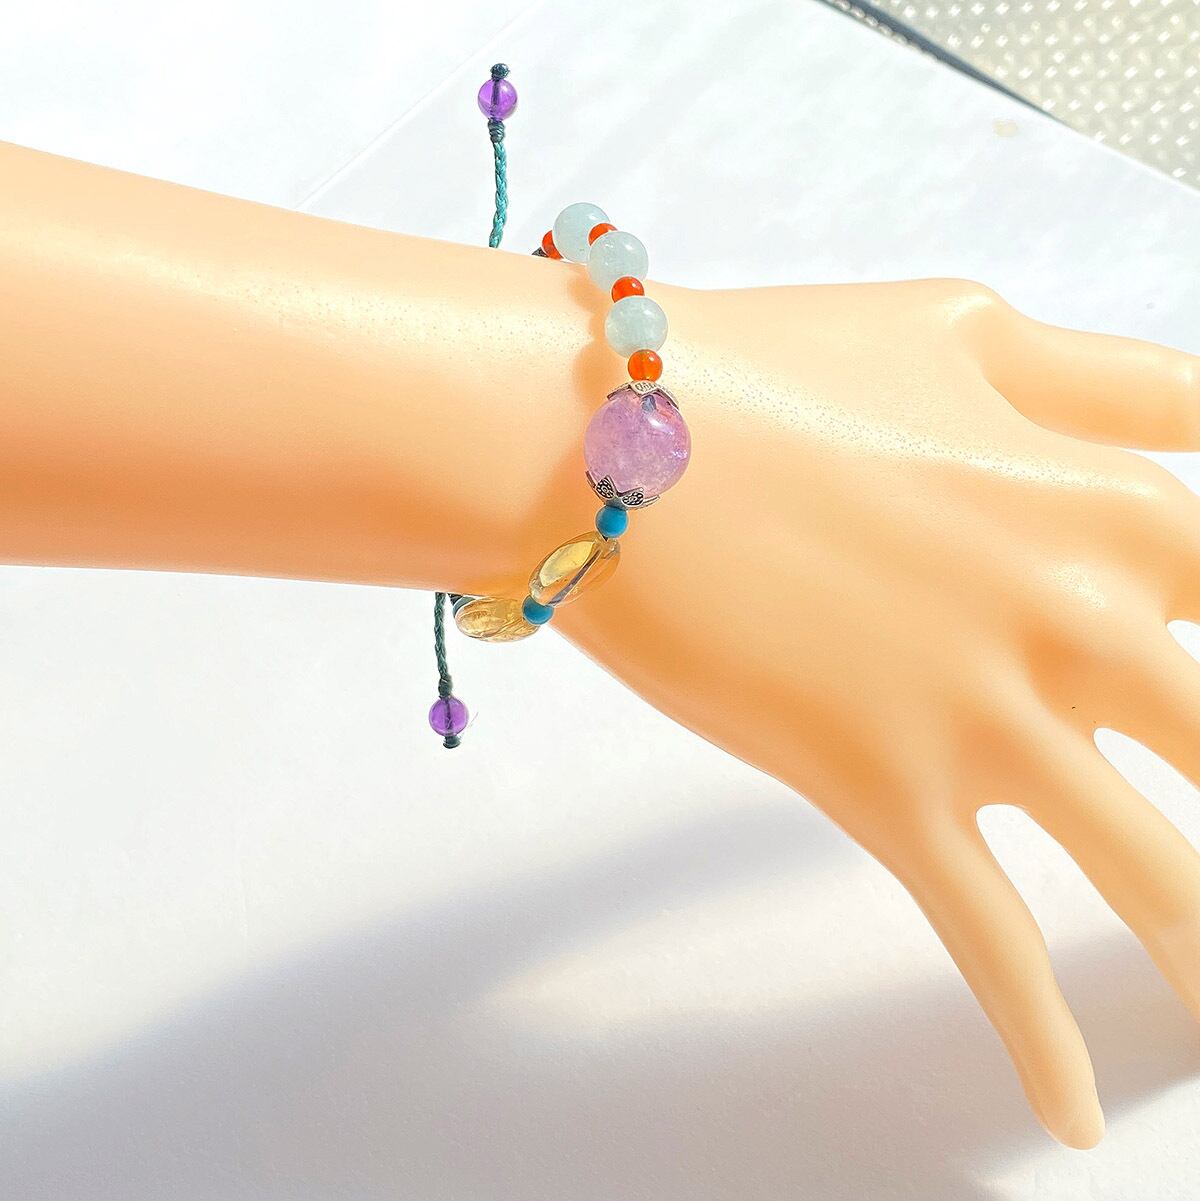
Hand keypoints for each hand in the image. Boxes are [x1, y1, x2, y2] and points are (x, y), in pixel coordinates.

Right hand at [553, 278, 1199, 1147]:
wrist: (610, 438)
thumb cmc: (779, 367)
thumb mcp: (961, 330)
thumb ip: (1105, 383)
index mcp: (1114, 501)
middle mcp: (1080, 622)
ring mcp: (983, 718)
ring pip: (1161, 876)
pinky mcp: (880, 789)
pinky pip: (989, 940)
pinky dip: (1038, 1040)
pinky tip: (1073, 1115)